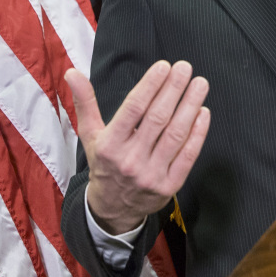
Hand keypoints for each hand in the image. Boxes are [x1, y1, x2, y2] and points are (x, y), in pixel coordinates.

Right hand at [66, 61, 209, 234]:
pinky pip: (187, 156)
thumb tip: (72, 72)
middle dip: (174, 90)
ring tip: (200, 84)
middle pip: (157, 119)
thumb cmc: (104, 164)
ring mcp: (151, 174)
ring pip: (175, 135)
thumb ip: (85, 103)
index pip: (133, 109)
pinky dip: (198, 133)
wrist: (113, 209)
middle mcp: (129, 160)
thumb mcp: (90, 135)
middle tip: (186, 68)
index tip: (164, 66)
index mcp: (109, 145)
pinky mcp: (169, 186)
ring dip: (190, 106)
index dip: (150, 86)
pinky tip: (203, 112)